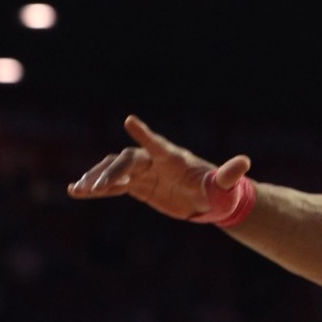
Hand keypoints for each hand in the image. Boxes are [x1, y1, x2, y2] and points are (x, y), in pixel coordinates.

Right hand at [66, 116, 250, 220]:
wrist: (210, 200)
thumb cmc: (219, 191)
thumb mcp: (225, 186)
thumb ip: (229, 175)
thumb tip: (245, 162)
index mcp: (174, 159)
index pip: (157, 144)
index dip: (145, 134)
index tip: (130, 120)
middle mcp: (155, 162)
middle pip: (128, 160)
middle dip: (113, 171)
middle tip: (100, 187)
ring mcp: (144, 173)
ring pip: (114, 171)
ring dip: (97, 178)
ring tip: (79, 190)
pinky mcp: (137, 186)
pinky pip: (112, 186)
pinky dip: (95, 188)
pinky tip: (76, 192)